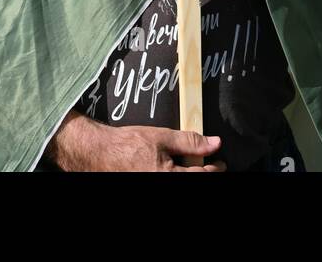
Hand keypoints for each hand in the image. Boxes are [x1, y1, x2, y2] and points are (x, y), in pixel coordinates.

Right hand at [48, 114, 225, 171]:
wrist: (101, 153)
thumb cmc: (128, 144)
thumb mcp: (162, 137)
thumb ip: (189, 141)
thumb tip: (214, 143)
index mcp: (170, 177)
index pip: (202, 176)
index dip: (215, 169)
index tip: (221, 162)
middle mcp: (164, 184)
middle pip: (193, 181)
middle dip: (204, 174)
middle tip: (212, 166)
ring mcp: (154, 184)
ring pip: (180, 181)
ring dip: (189, 173)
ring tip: (192, 166)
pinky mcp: (147, 184)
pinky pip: (167, 180)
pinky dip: (175, 174)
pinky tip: (173, 169)